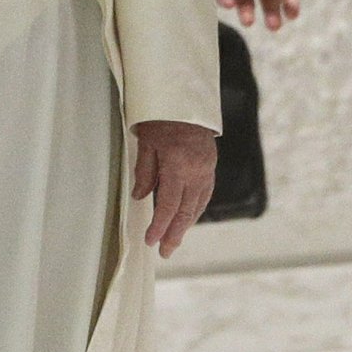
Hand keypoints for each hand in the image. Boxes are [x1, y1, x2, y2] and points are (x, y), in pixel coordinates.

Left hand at [130, 119, 216, 256]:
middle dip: (174, 234)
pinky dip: (195, 209)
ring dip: (186, 225)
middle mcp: (196, 171)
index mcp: (178, 166)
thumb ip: (144, 172)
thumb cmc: (162, 117)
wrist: (187, 99)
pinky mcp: (211, 166)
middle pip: (186, 211)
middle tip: (165, 252)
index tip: (151, 240)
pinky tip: (188, 217)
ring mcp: (206, 169)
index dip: (159, 226)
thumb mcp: (146, 142)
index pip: (168, 205)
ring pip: (197, 205)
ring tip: (174, 240)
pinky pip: (204, 194)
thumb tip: (141, 197)